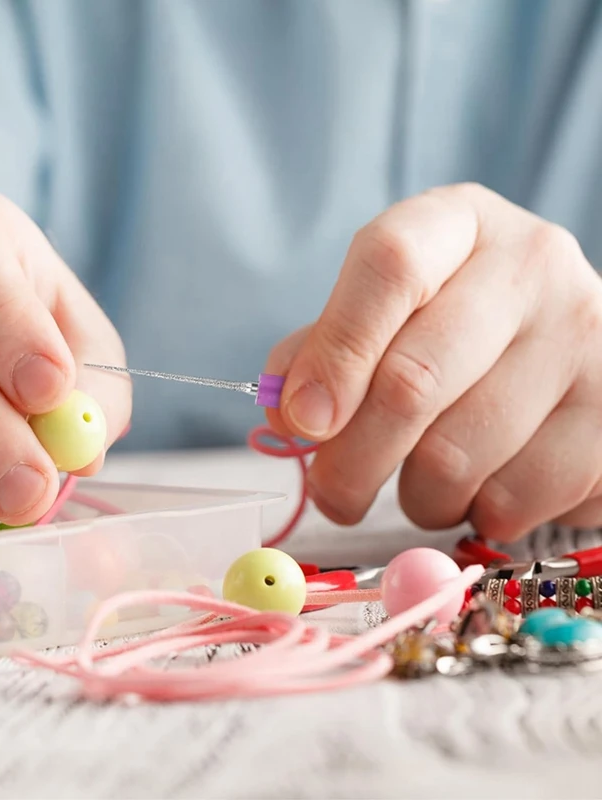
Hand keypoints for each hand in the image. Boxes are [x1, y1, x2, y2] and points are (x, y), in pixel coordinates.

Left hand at [267, 183, 601, 541]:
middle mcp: (531, 264)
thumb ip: (327, 348)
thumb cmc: (452, 329)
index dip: (335, 354)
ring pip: (457, 456)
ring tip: (419, 485)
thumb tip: (288, 410)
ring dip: (417, 496)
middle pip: (413, 380)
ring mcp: (586, 334)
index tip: (302, 422)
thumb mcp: (387, 311)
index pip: (390, 266)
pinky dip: (479, 513)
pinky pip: (518, 496)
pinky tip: (480, 489)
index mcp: (457, 224)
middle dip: (352, 461)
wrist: (559, 345)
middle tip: (334, 493)